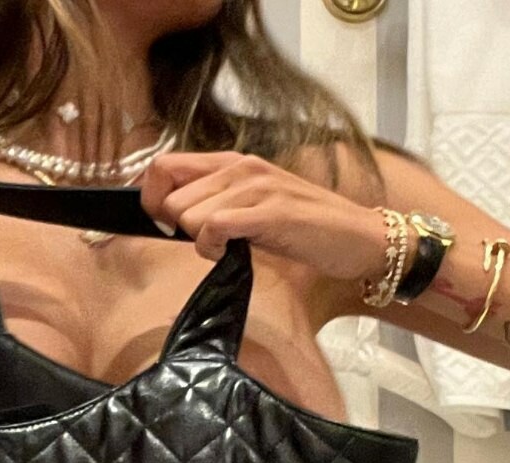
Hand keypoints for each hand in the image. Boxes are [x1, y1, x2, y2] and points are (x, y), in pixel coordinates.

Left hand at [140, 151, 393, 282]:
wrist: (357, 237)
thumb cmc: (301, 228)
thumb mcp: (249, 208)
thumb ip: (212, 204)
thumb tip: (166, 216)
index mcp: (231, 163)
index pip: (162, 167)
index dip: (152, 200)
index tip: (168, 226)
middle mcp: (241, 167)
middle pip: (169, 196)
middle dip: (178, 228)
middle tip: (209, 241)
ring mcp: (257, 186)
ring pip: (188, 213)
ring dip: (200, 240)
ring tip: (231, 246)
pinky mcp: (272, 211)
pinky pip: (214, 227)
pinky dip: (213, 248)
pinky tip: (233, 253)